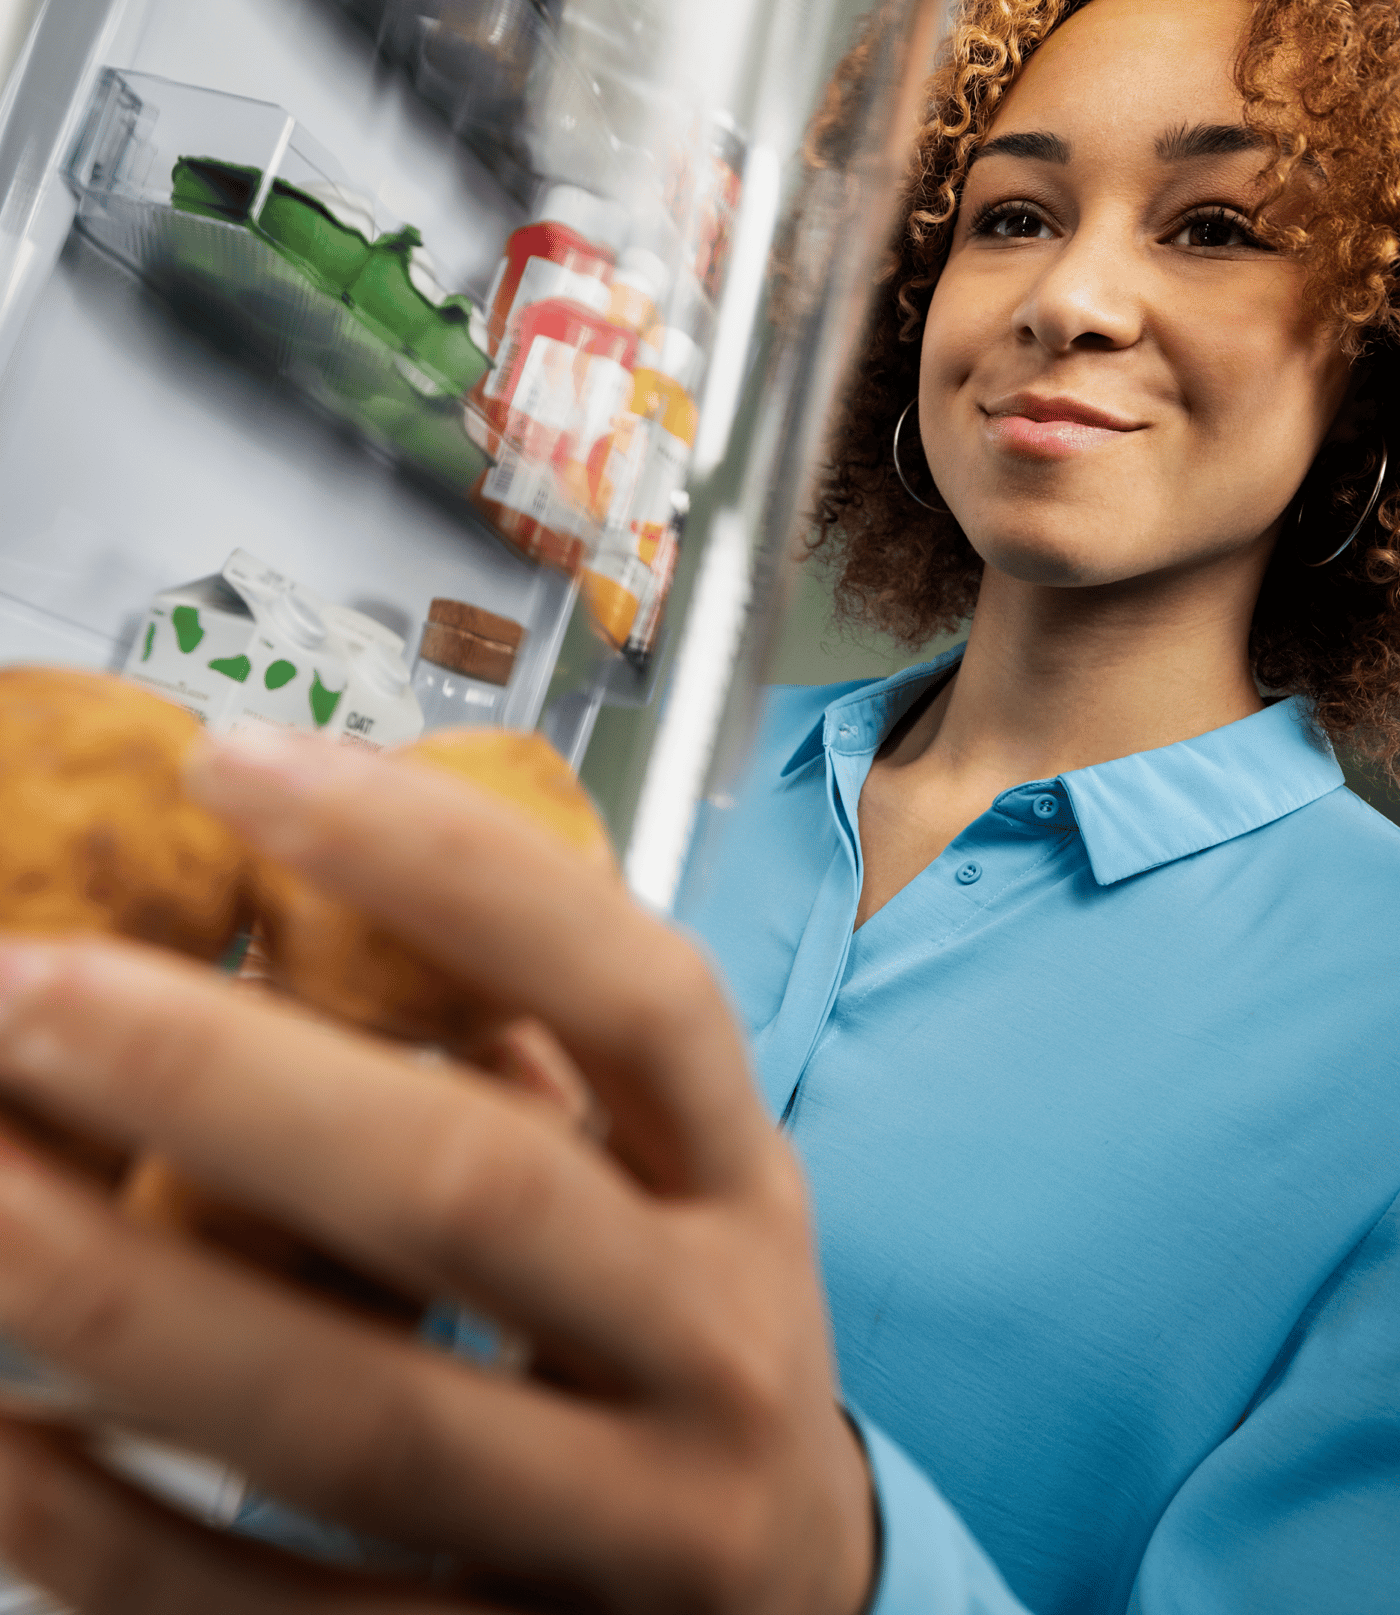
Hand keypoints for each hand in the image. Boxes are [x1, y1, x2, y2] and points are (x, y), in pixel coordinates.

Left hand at [0, 730, 874, 1613]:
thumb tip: (299, 899)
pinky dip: (120, 1542)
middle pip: (472, 1195)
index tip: (235, 764)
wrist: (804, 1609)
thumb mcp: (676, 1179)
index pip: (631, 993)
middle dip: (229, 1081)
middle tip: (21, 986)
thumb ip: (536, 1054)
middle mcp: (711, 1346)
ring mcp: (624, 1538)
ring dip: (130, 1303)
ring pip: (362, 1416)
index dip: (443, 865)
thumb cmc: (688, 1336)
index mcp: (742, 1181)